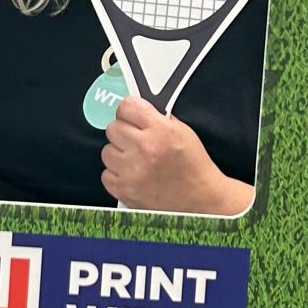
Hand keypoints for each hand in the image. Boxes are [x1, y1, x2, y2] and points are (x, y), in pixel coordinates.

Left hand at [101, 96, 251, 215]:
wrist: (201, 200)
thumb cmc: (194, 167)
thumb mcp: (183, 132)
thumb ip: (158, 118)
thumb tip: (137, 111)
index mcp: (161, 131)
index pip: (127, 107)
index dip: (128, 111)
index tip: (131, 116)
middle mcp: (145, 149)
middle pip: (113, 128)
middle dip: (123, 132)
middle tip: (135, 140)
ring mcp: (133, 171)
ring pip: (107, 151)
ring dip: (119, 154)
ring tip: (135, 159)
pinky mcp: (126, 191)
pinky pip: (106, 174)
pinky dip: (116, 174)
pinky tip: (132, 174)